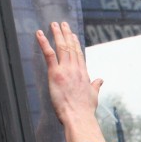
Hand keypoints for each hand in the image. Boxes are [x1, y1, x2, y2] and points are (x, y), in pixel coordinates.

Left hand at [35, 22, 105, 141]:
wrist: (79, 117)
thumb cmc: (85, 110)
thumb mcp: (93, 96)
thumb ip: (96, 86)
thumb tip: (101, 80)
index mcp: (84, 74)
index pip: (79, 55)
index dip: (75, 44)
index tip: (72, 35)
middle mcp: (76, 69)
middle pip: (71, 48)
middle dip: (66, 34)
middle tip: (62, 24)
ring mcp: (66, 70)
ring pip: (62, 47)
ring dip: (57, 34)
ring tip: (53, 25)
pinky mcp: (55, 73)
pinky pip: (49, 54)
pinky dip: (43, 43)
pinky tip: (39, 34)